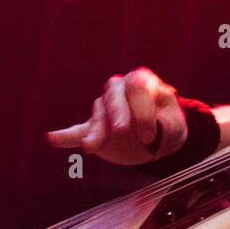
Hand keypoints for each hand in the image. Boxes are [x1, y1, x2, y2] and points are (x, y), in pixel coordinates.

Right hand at [46, 68, 188, 165]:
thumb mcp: (177, 125)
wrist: (159, 140)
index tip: (149, 135)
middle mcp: (120, 90)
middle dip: (118, 113)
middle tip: (121, 131)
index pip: (138, 87)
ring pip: (98, 114)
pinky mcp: (94, 128)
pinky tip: (52, 138)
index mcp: (142, 82)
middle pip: (114, 95)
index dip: (143, 110)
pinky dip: (65, 136)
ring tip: (90, 146)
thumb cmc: (168, 126)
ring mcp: (105, 108)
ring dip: (96, 131)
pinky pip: (77, 130)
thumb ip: (170, 123)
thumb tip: (161, 118)